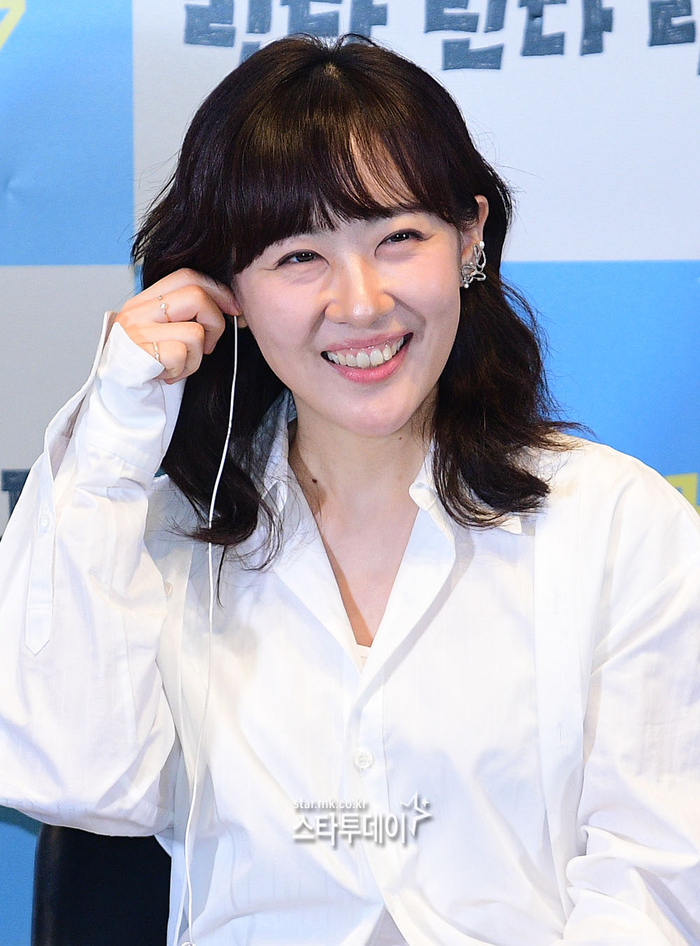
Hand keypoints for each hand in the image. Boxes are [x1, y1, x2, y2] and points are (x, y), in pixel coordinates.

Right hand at [115, 269, 238, 383]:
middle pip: (195, 296)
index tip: (233, 309)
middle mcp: (136, 312)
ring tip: (179, 366)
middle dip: (216, 323)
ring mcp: (136, 332)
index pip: (186, 276)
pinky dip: (183, 370)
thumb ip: (185, 316)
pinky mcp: (139, 354)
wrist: (119, 401)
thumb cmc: (149, 370)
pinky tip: (168, 375)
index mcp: (142, 303)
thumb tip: (230, 307)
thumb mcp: (165, 334)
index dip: (217, 290)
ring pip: (195, 332)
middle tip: (209, 346)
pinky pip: (182, 354)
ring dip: (197, 356)